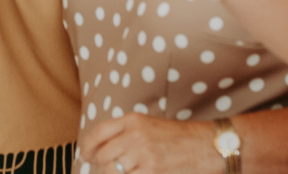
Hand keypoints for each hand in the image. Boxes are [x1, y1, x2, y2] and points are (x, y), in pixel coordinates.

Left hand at [79, 114, 217, 173]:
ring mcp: (143, 154)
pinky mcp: (151, 171)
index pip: (98, 132)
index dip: (86, 146)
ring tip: (119, 172)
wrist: (203, 145)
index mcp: (132, 120)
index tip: (84, 155)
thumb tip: (99, 149)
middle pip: (103, 155)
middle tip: (101, 169)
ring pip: (112, 170)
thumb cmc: (175, 137)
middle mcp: (135, 135)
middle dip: (99, 165)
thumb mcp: (148, 125)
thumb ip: (124, 133)